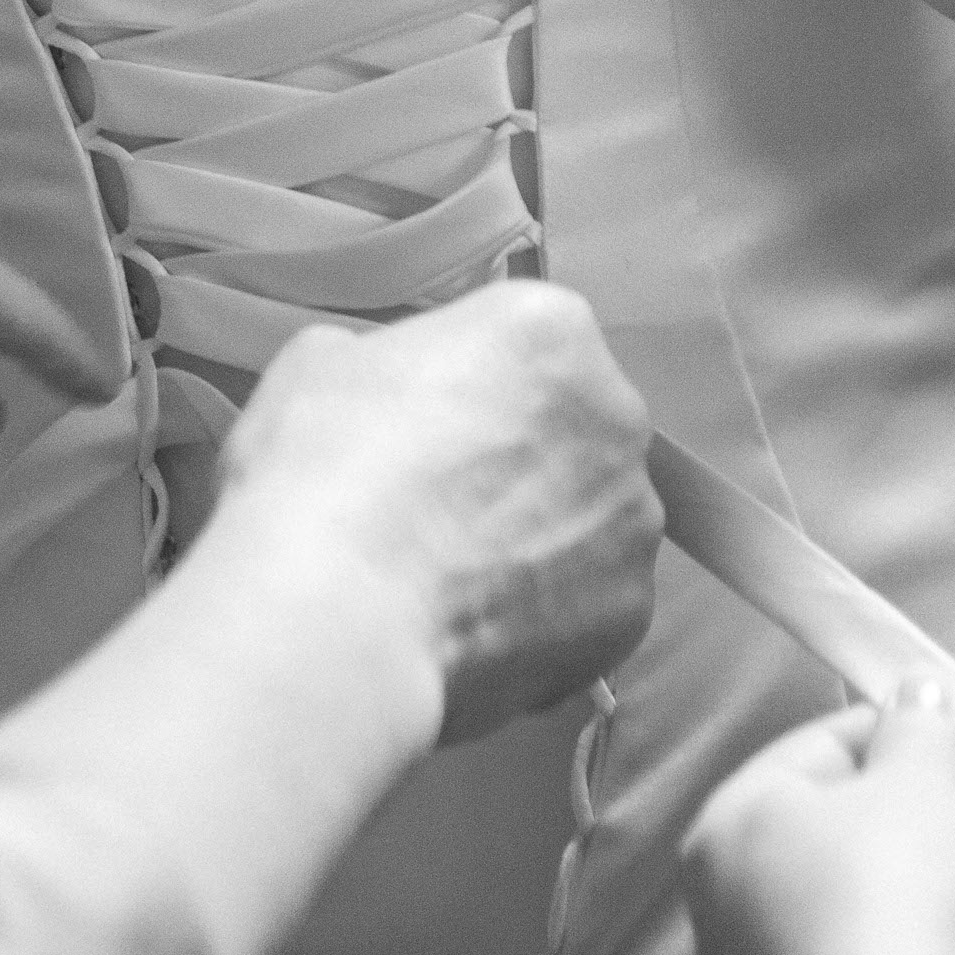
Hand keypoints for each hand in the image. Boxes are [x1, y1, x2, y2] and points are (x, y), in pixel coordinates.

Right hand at [201, 282, 661, 742]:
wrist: (340, 613)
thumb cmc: (323, 467)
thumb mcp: (321, 365)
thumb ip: (388, 365)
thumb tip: (395, 396)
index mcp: (550, 329)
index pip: (521, 344)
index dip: (464, 387)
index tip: (420, 425)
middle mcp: (619, 414)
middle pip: (570, 428)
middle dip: (517, 459)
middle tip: (438, 502)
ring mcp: (634, 518)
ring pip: (587, 517)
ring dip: (538, 536)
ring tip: (453, 575)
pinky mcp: (630, 610)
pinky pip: (587, 602)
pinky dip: (544, 614)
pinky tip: (475, 625)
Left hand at [682, 682, 954, 954]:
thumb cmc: (895, 886)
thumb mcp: (919, 779)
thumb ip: (920, 727)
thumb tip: (916, 693)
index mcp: (729, 823)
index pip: (824, 744)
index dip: (917, 719)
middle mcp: (732, 900)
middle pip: (856, 818)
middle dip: (954, 788)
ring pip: (878, 889)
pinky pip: (888, 953)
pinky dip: (941, 924)